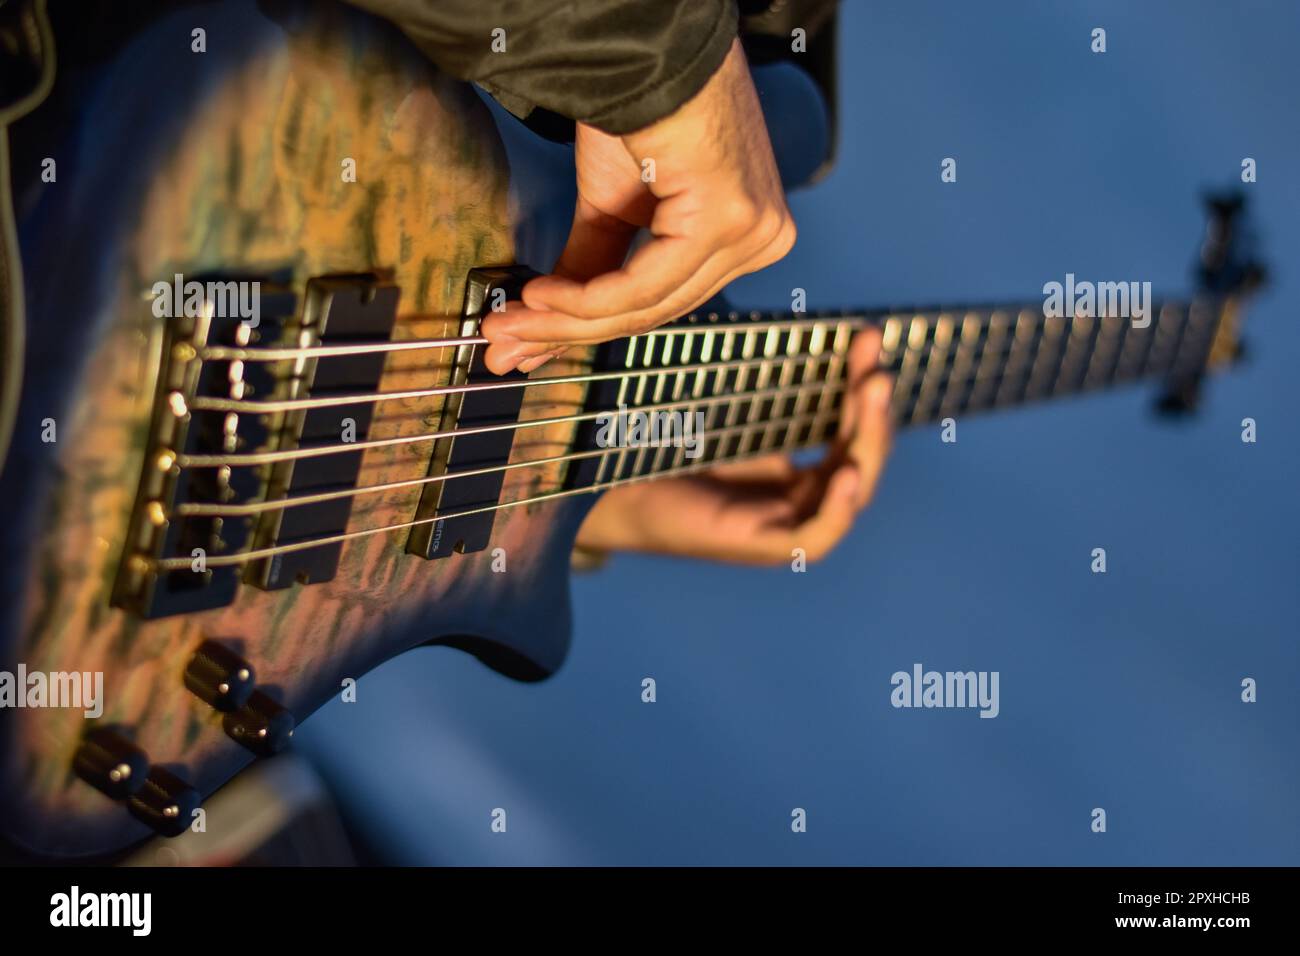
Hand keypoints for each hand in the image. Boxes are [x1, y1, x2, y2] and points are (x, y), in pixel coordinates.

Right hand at [482, 38, 795, 373]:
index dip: (587, 327)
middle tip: (508, 338)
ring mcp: (753, 232)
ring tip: (513, 321)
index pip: (662, 301)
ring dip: (566, 318)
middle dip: (567, 330)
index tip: (527, 339)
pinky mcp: (729, 221)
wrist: (642, 52)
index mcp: (745, 237)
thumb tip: (539, 325)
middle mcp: (760, 239)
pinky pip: (646, 284)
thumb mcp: (611, 209)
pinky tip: (543, 296)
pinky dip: (587, 297)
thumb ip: (590, 273)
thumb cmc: (639, 110)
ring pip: (646, 305)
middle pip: (653, 310)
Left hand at [574, 330, 892, 564]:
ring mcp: (783, 525)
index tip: (865, 336)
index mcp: (790, 470)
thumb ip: (754, 377)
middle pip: (856, 455)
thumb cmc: (656, 445)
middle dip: (873, 408)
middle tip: (876, 362)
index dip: (859, 384)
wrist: (606, 491)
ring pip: (850, 490)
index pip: (843, 428)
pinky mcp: (761, 548)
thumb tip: (778, 312)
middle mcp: (796, 499)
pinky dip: (839, 508)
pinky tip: (849, 471)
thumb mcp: (717, 404)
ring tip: (872, 393)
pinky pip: (818, 536)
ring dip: (869, 443)